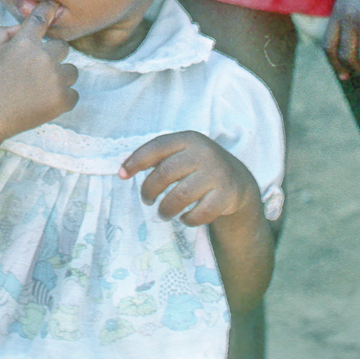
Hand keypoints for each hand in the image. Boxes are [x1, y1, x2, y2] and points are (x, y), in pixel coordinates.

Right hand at [0, 5, 78, 143]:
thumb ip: (5, 32)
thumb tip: (23, 27)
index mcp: (24, 43)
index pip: (41, 18)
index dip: (49, 9)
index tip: (54, 6)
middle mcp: (43, 58)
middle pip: (63, 46)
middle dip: (53, 54)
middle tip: (38, 68)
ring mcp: (55, 80)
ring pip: (72, 71)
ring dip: (60, 76)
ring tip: (41, 88)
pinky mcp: (62, 100)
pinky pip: (73, 94)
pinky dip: (63, 98)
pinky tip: (45, 101)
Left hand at [119, 132, 261, 226]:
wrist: (237, 181)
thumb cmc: (199, 167)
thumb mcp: (183, 154)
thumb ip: (159, 158)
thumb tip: (125, 169)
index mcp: (188, 139)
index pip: (157, 147)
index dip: (136, 160)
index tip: (122, 175)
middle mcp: (203, 152)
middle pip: (165, 172)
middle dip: (149, 190)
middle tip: (147, 200)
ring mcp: (217, 173)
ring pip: (181, 195)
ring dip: (166, 209)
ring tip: (163, 213)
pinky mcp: (227, 195)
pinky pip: (200, 213)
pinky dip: (188, 219)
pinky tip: (185, 218)